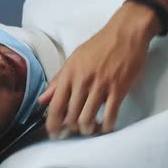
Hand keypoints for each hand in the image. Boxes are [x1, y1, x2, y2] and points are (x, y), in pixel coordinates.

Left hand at [38, 0, 160, 137]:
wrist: (125, 33)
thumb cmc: (99, 46)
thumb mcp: (74, 59)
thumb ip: (57, 81)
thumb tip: (42, 100)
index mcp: (69, 74)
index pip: (55, 106)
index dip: (53, 125)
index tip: (54, 134)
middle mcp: (82, 81)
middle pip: (71, 117)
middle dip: (72, 130)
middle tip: (76, 131)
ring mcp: (101, 85)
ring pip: (88, 119)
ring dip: (88, 130)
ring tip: (91, 129)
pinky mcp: (119, 89)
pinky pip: (110, 115)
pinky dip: (107, 126)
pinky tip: (106, 126)